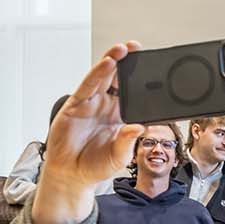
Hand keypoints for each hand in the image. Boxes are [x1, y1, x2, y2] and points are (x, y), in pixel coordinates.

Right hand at [32, 42, 146, 223]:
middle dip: (127, 63)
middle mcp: (106, 107)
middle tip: (137, 48)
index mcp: (120, 117)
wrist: (71, 175)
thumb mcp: (118, 158)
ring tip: (123, 49)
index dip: (140, 81)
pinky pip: (88, 86)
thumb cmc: (95, 166)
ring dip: (113, 62)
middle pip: (118, 80)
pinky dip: (97, 74)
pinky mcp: (76, 106)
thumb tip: (139, 127)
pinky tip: (107, 63)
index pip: (133, 95)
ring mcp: (91, 104)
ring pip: (103, 78)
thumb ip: (127, 142)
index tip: (152, 67)